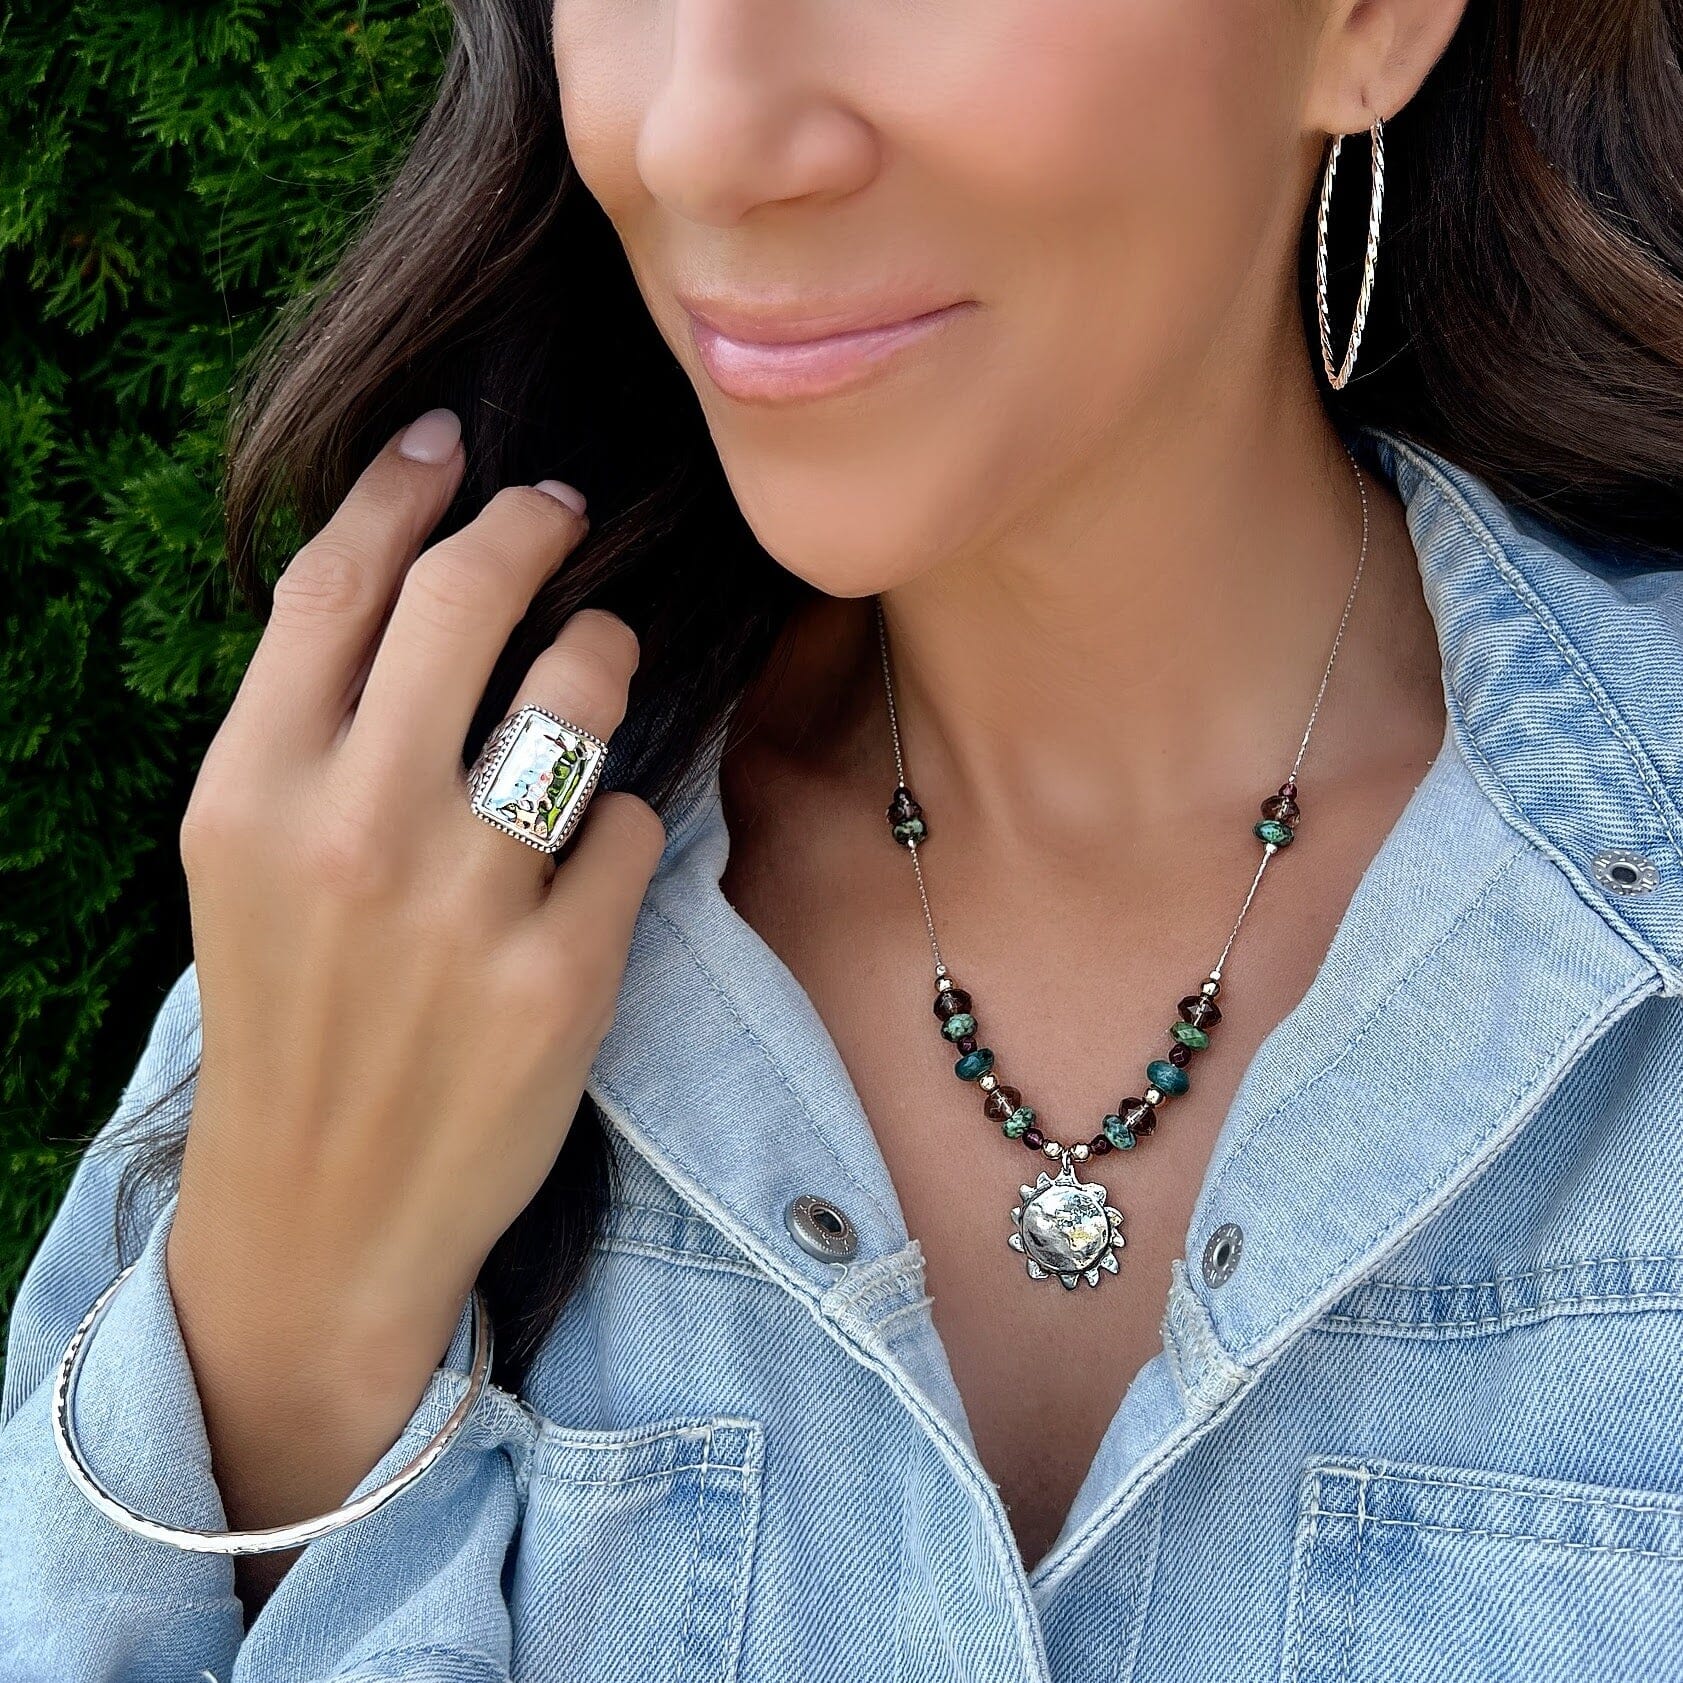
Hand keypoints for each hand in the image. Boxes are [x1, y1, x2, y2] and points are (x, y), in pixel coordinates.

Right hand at [163, 407, 664, 1540]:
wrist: (319, 1215)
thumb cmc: (291, 1018)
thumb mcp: (245, 863)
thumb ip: (309, 726)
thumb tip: (404, 571)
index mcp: (250, 791)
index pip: (335, 580)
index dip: (403, 484)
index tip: (452, 442)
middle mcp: (350, 832)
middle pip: (465, 595)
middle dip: (529, 524)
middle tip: (557, 511)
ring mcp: (462, 907)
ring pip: (579, 689)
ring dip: (602, 657)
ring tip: (595, 669)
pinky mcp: (561, 979)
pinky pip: (635, 824)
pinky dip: (626, 824)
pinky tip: (592, 862)